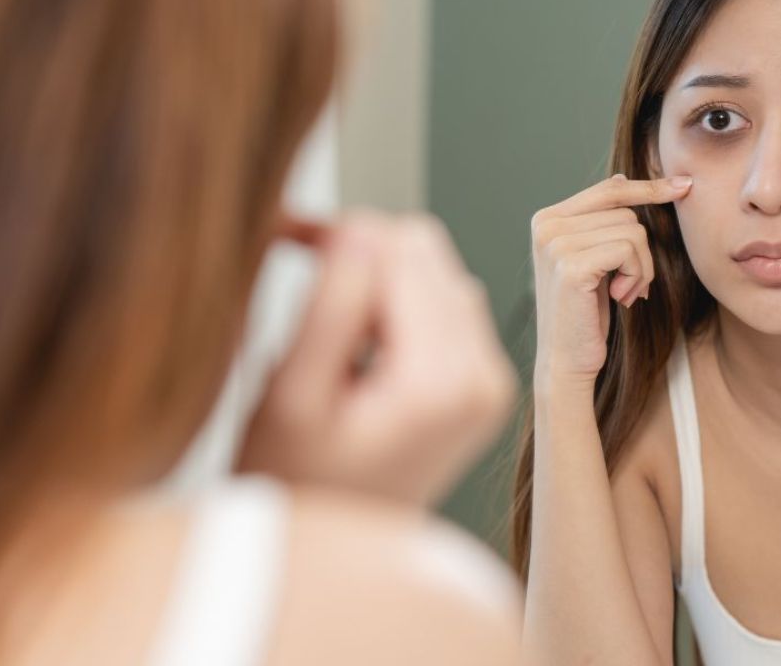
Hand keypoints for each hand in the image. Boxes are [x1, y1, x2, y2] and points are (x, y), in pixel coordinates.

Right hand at [235, 209, 517, 507]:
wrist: (335, 549)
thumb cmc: (299, 486)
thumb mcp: (291, 395)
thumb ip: (330, 307)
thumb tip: (357, 231)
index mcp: (444, 383)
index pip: (406, 251)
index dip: (343, 236)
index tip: (291, 240)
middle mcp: (484, 378)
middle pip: (428, 253)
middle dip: (363, 256)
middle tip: (305, 280)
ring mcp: (489, 381)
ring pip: (436, 271)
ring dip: (378, 281)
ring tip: (330, 332)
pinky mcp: (480, 382)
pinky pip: (444, 303)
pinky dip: (398, 304)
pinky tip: (359, 346)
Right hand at [530, 173, 692, 389]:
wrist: (566, 361)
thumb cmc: (585, 315)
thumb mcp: (592, 260)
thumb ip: (601, 221)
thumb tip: (621, 177)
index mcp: (547, 219)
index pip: (608, 189)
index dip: (648, 187)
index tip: (683, 186)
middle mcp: (546, 225)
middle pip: (626, 211)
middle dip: (640, 251)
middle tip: (627, 285)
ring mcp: (556, 243)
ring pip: (633, 231)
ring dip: (640, 268)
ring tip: (621, 293)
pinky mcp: (571, 264)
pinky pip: (629, 250)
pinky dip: (637, 275)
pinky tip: (620, 298)